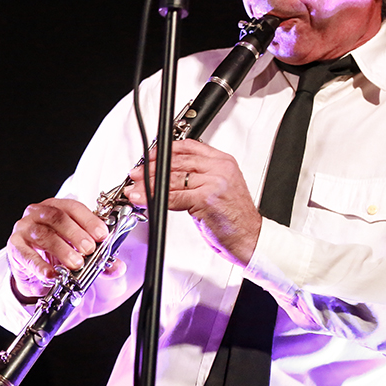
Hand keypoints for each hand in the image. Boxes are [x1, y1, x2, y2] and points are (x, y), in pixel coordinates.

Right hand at [6, 197, 122, 299]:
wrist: (33, 272)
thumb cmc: (56, 254)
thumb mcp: (80, 254)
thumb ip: (99, 260)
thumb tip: (118, 268)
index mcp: (56, 207)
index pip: (73, 207)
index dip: (89, 220)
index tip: (103, 235)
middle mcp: (38, 214)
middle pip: (57, 217)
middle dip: (76, 233)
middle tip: (89, 249)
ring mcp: (24, 228)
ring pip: (43, 234)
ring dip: (62, 249)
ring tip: (76, 263)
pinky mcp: (15, 246)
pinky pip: (27, 255)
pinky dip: (41, 266)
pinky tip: (53, 274)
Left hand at [126, 139, 261, 265]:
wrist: (251, 238)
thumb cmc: (234, 218)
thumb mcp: (219, 189)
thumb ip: (199, 177)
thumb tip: (168, 174)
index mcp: (223, 162)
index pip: (189, 147)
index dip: (165, 151)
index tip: (149, 157)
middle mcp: (220, 169)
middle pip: (177, 162)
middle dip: (151, 168)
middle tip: (136, 174)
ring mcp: (214, 183)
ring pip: (172, 179)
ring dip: (149, 184)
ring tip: (135, 189)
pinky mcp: (206, 199)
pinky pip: (173, 196)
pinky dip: (155, 198)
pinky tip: (145, 199)